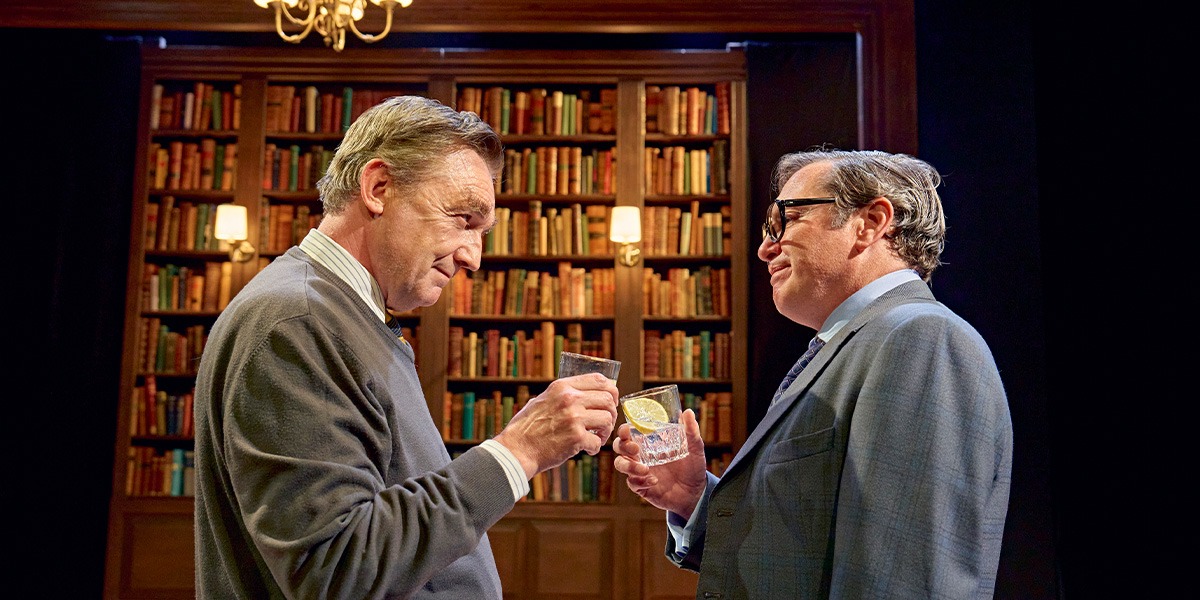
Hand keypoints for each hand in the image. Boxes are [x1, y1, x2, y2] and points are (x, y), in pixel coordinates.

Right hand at [493, 373, 617, 477]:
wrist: (516, 449)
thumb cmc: (527, 428)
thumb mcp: (542, 400)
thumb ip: (562, 395)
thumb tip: (584, 392)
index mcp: (562, 387)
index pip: (599, 379)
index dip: (611, 391)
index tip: (610, 401)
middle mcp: (570, 399)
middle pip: (608, 399)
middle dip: (611, 413)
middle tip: (605, 424)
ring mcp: (573, 418)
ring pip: (607, 419)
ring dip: (605, 431)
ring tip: (596, 438)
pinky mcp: (575, 438)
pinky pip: (598, 442)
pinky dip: (594, 448)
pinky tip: (586, 450)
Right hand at [612, 408, 707, 517]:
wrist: (696, 492)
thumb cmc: (692, 467)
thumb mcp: (695, 448)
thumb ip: (691, 431)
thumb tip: (688, 412)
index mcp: (649, 443)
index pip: (630, 433)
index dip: (624, 430)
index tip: (627, 429)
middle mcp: (641, 456)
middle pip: (620, 447)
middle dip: (623, 446)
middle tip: (636, 449)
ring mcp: (640, 471)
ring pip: (620, 465)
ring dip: (629, 466)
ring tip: (645, 469)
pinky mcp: (642, 487)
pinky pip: (632, 483)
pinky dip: (641, 481)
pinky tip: (654, 481)